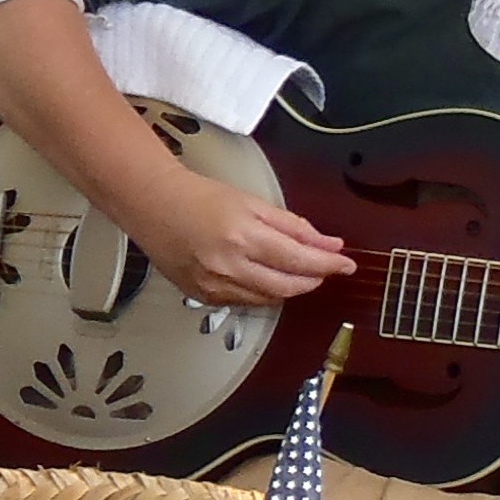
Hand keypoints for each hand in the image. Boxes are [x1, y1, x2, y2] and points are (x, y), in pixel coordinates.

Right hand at [126, 165, 350, 306]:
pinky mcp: (202, 295)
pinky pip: (244, 301)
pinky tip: (263, 276)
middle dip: (313, 279)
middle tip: (324, 268)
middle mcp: (228, 266)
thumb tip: (328, 244)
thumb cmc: (198, 197)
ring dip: (289, 287)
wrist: (153, 205)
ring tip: (294, 271)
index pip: (299, 261)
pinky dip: (261, 292)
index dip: (328, 265)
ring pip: (268, 298)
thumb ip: (293, 226)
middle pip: (288, 286)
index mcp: (243, 236)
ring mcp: (213, 285)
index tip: (346, 265)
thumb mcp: (253, 203)